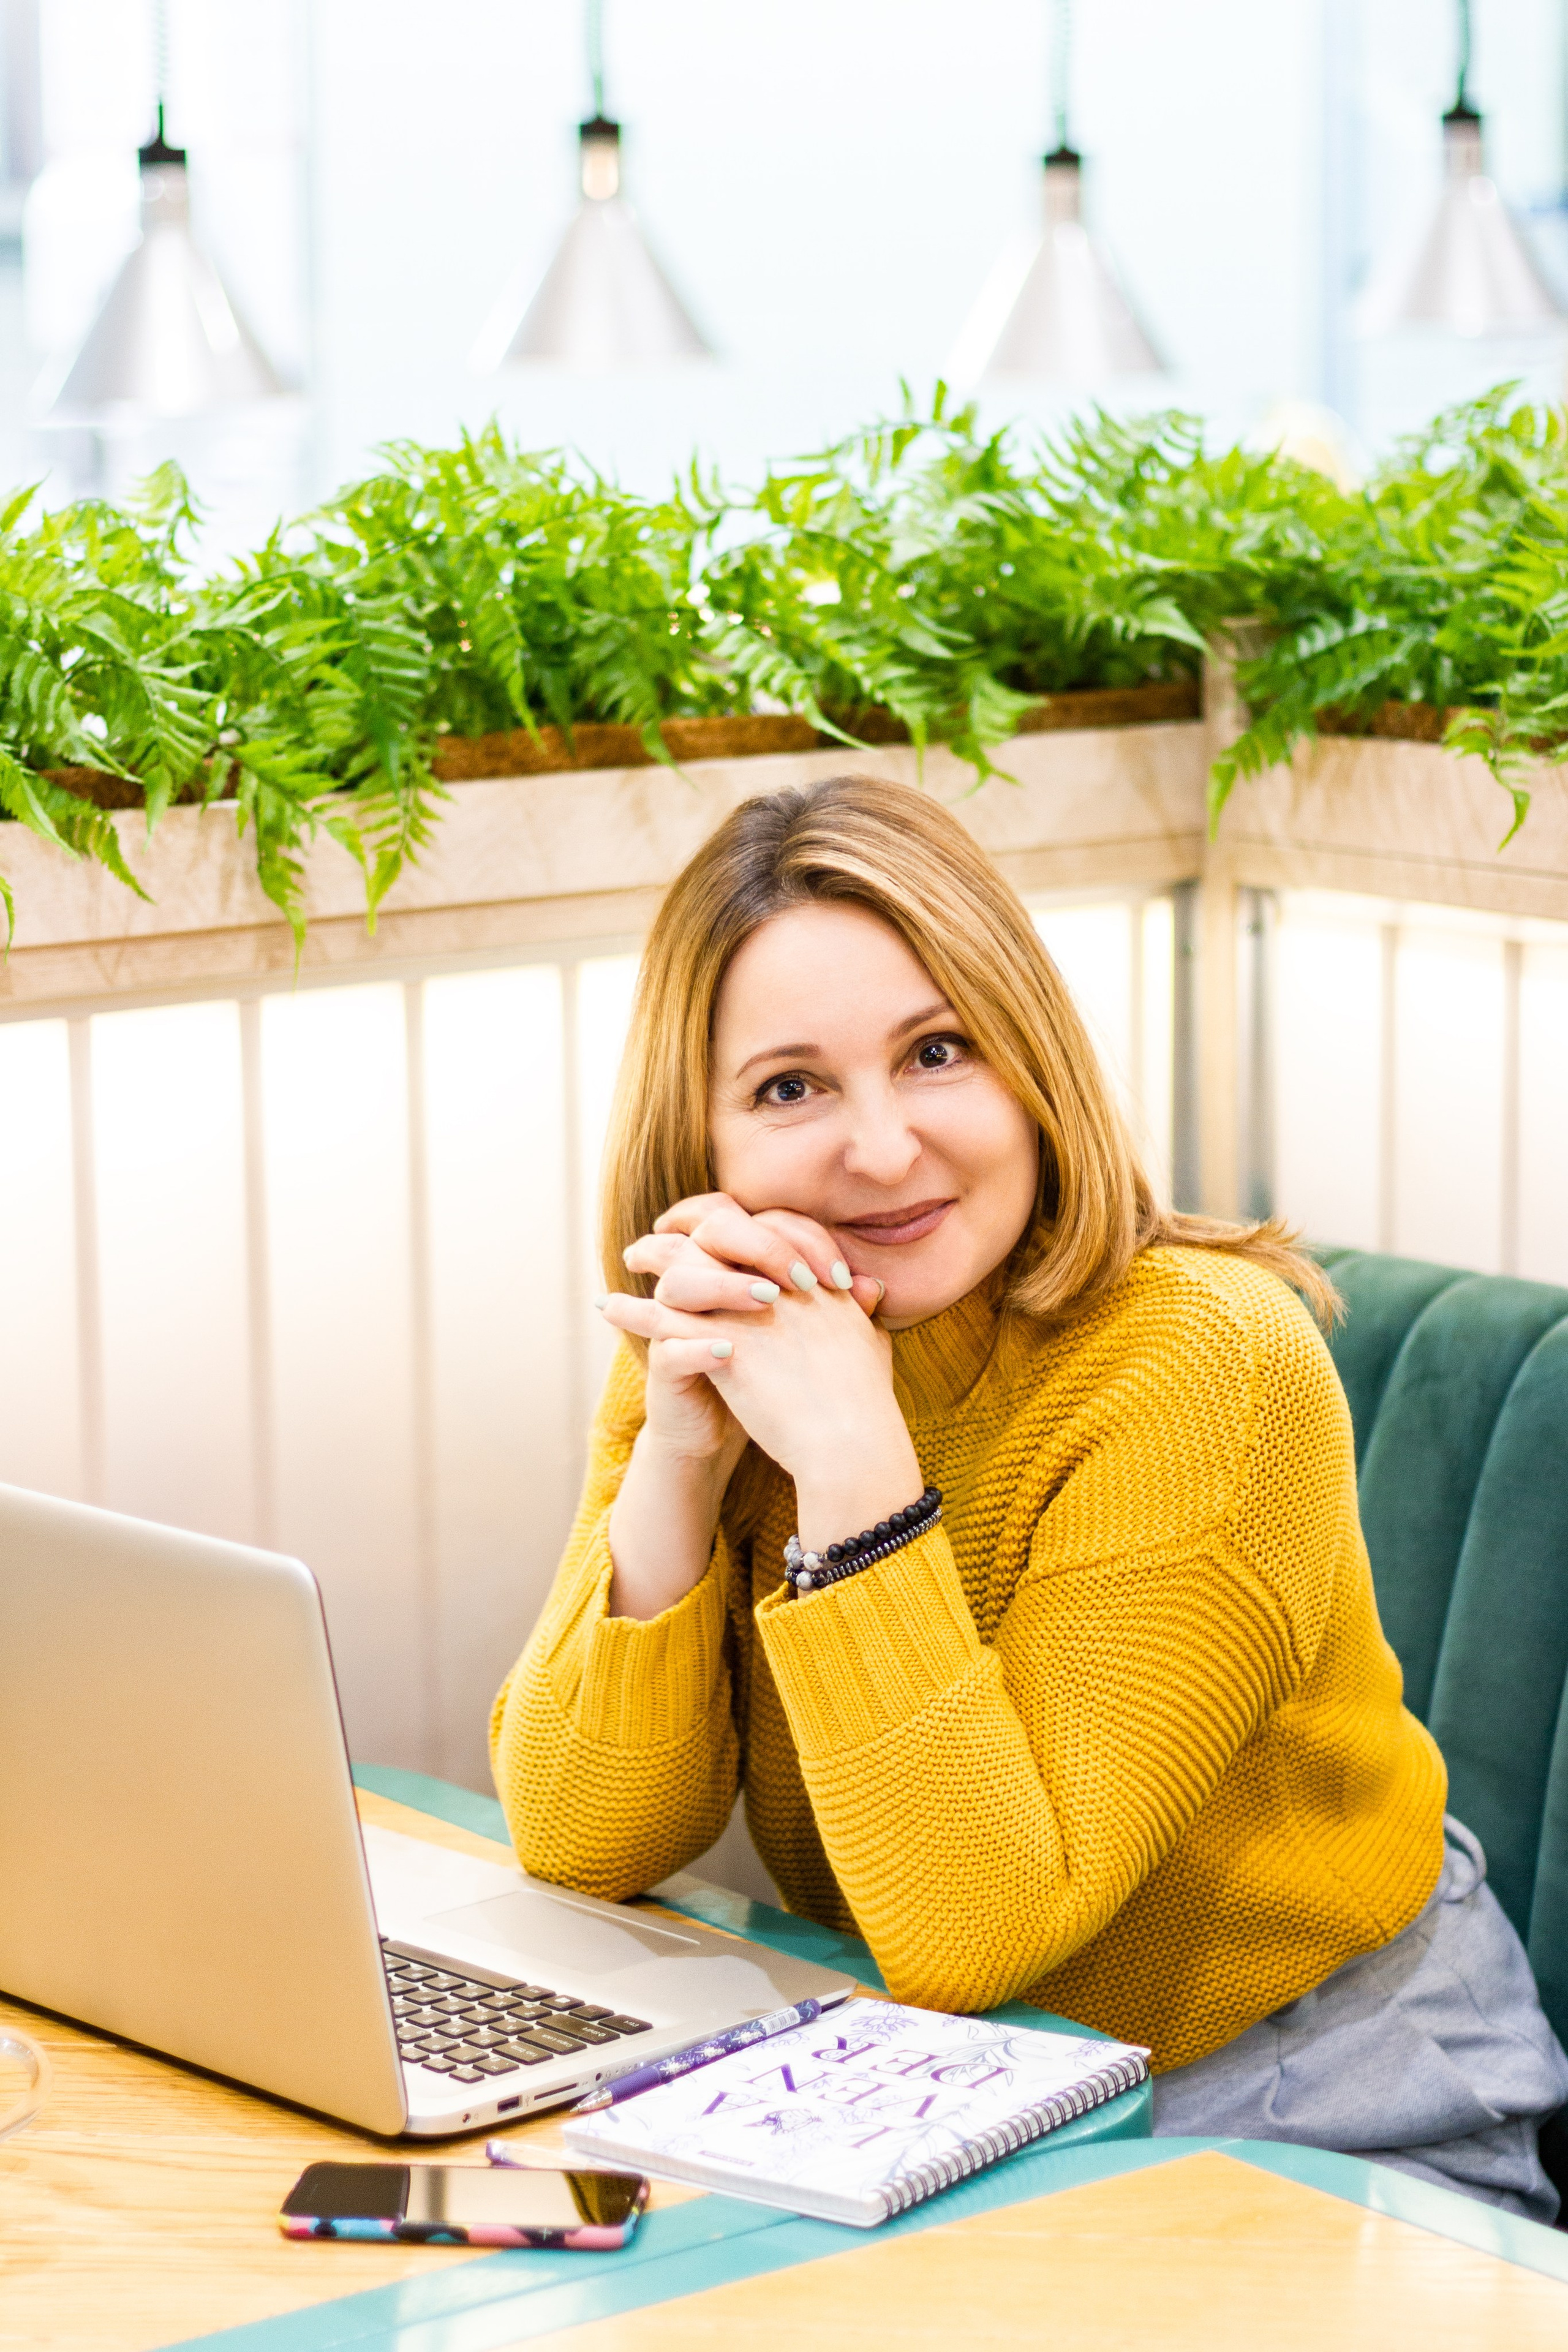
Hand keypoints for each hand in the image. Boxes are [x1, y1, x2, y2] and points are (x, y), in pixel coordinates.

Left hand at [603, 1194, 920, 1561]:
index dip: (742, 1222)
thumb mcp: (871, 1344)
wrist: (851, 1441)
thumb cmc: (865, 1403)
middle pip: (725, 1232)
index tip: (720, 1225)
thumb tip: (871, 1295)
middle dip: (690, 1224)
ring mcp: (750, 1312)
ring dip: (654, 1257)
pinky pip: (665, 1319)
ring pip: (687, 1268)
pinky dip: (633, 1312)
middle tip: (665, 1226)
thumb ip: (863, 1315)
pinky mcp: (724, 1346)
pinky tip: (609, 1308)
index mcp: (815, 1280)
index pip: (772, 1226)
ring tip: (632, 1257)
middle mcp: (781, 1285)